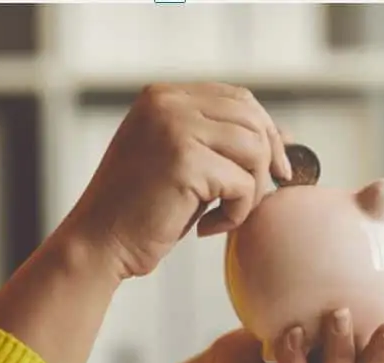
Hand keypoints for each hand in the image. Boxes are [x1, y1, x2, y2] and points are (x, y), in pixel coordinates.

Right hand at [67, 82, 291, 277]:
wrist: (98, 244)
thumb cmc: (140, 212)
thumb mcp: (184, 165)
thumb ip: (223, 144)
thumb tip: (286, 135)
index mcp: (163, 97)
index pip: (238, 98)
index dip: (265, 131)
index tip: (273, 169)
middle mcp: (167, 103)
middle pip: (252, 119)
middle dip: (266, 160)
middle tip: (256, 198)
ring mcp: (174, 128)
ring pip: (254, 149)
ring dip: (251, 191)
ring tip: (224, 215)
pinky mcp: (184, 161)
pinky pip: (243, 184)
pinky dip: (235, 214)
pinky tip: (205, 228)